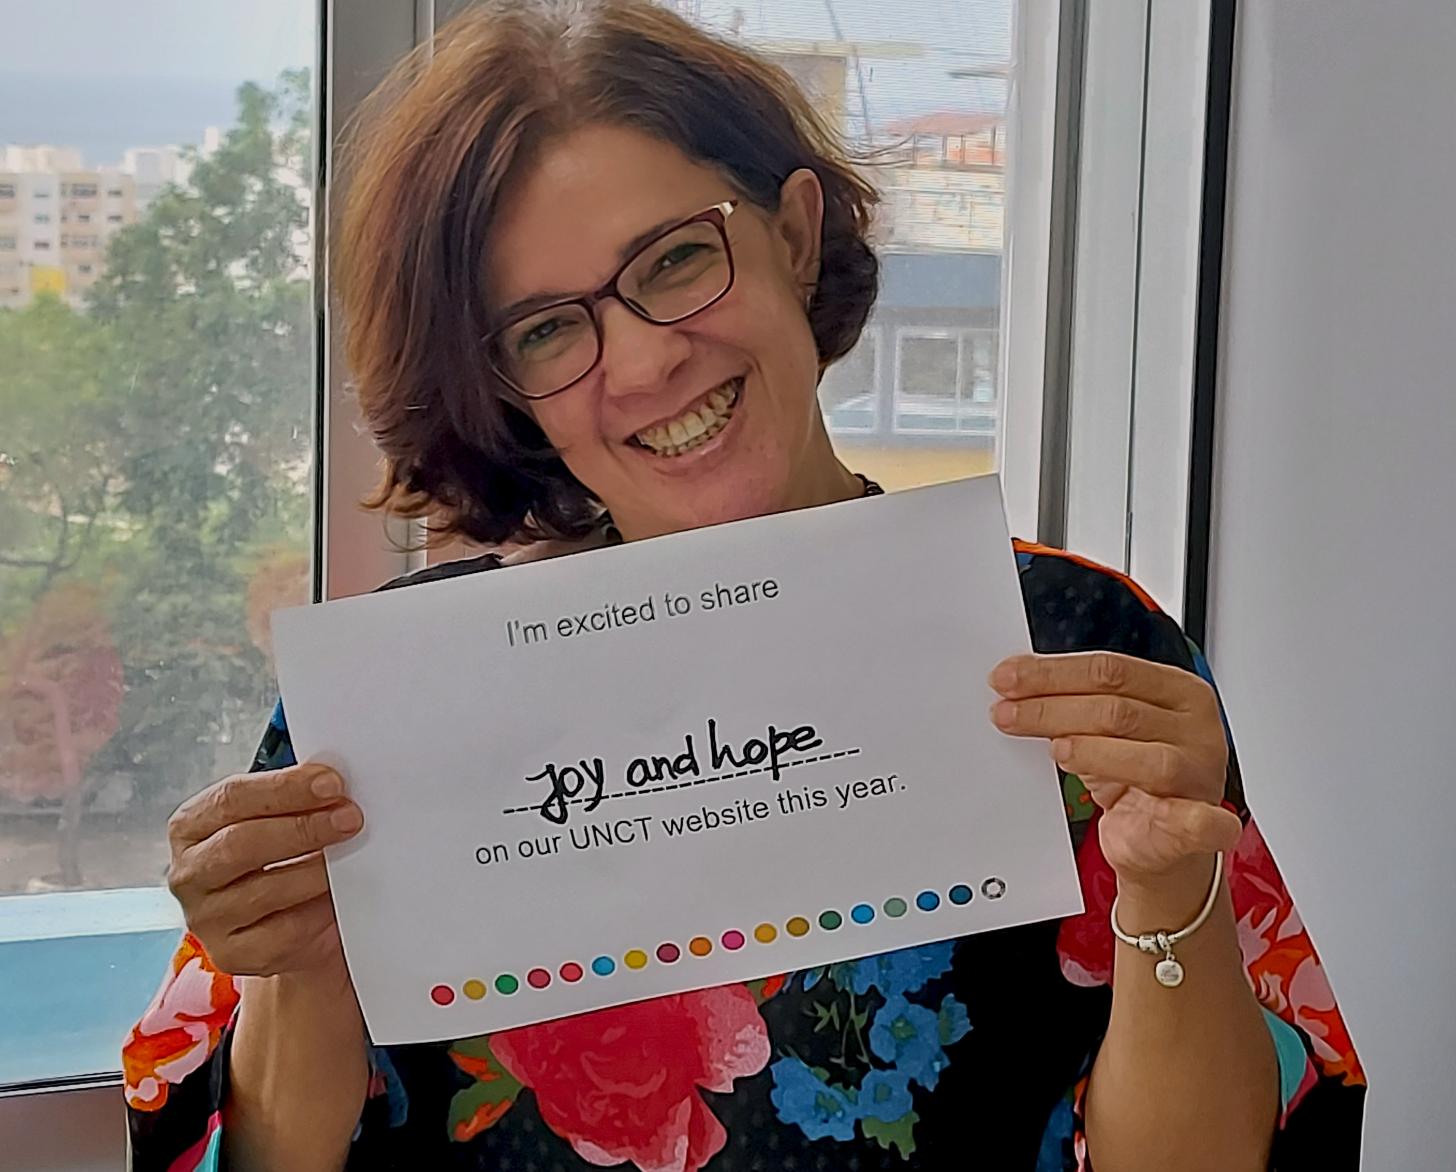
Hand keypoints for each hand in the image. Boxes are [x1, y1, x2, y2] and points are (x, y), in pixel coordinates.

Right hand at [167, 764, 363, 978]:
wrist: (287, 925)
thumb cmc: (280, 858)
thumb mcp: (276, 820)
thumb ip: (294, 799)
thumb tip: (334, 784)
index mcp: (191, 826)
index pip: (231, 798)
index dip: (284, 788)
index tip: (331, 782)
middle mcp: (190, 873)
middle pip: (240, 844)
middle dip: (303, 828)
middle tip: (349, 818)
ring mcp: (206, 918)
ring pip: (264, 890)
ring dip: (316, 870)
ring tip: (351, 856)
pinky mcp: (233, 954)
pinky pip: (283, 932)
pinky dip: (318, 912)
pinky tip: (337, 898)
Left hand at [988, 651, 1240, 886]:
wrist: (1162, 839)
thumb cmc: (1134, 775)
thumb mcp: (1105, 729)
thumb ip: (1076, 702)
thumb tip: (1017, 684)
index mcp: (1177, 690)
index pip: (1110, 670)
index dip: (1053, 673)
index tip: (1008, 677)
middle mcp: (1195, 727)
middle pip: (1117, 708)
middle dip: (1052, 708)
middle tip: (1006, 713)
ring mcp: (1200, 774)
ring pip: (1143, 755)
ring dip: (1088, 751)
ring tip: (1053, 750)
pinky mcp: (1201, 824)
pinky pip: (1196, 821)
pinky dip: (1174, 816)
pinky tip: (1137, 810)